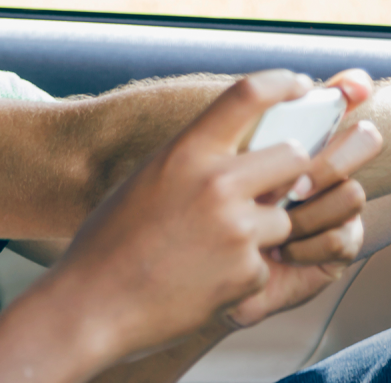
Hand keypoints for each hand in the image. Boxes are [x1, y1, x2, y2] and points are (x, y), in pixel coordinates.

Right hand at [44, 70, 320, 356]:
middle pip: (293, 156)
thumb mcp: (146, 180)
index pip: (247, 95)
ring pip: (283, 217)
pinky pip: (265, 263)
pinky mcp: (247, 273)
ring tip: (208, 251)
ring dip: (260, 233)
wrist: (92, 306)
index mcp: (186, 153)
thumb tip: (240, 147)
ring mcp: (237, 230)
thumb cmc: (111, 243)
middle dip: (288, 173)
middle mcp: (217, 184)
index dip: (281, 83)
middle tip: (269, 190)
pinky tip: (202, 282)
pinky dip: (241, 274)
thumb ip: (194, 160)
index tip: (299, 86)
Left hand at [225, 70, 379, 326]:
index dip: (352, 86)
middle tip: (293, 187)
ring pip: (351, 192)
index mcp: (295, 135)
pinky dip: (305, 246)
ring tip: (269, 230)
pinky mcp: (337, 247)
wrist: (194, 273)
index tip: (352, 88)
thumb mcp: (217, 159)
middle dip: (331, 161)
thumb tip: (286, 82)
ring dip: (306, 214)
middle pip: (364, 139)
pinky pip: (341, 236)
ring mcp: (333, 205)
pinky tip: (279, 253)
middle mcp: (322, 167)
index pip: (339, 99)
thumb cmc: (202, 212)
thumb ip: (249, 115)